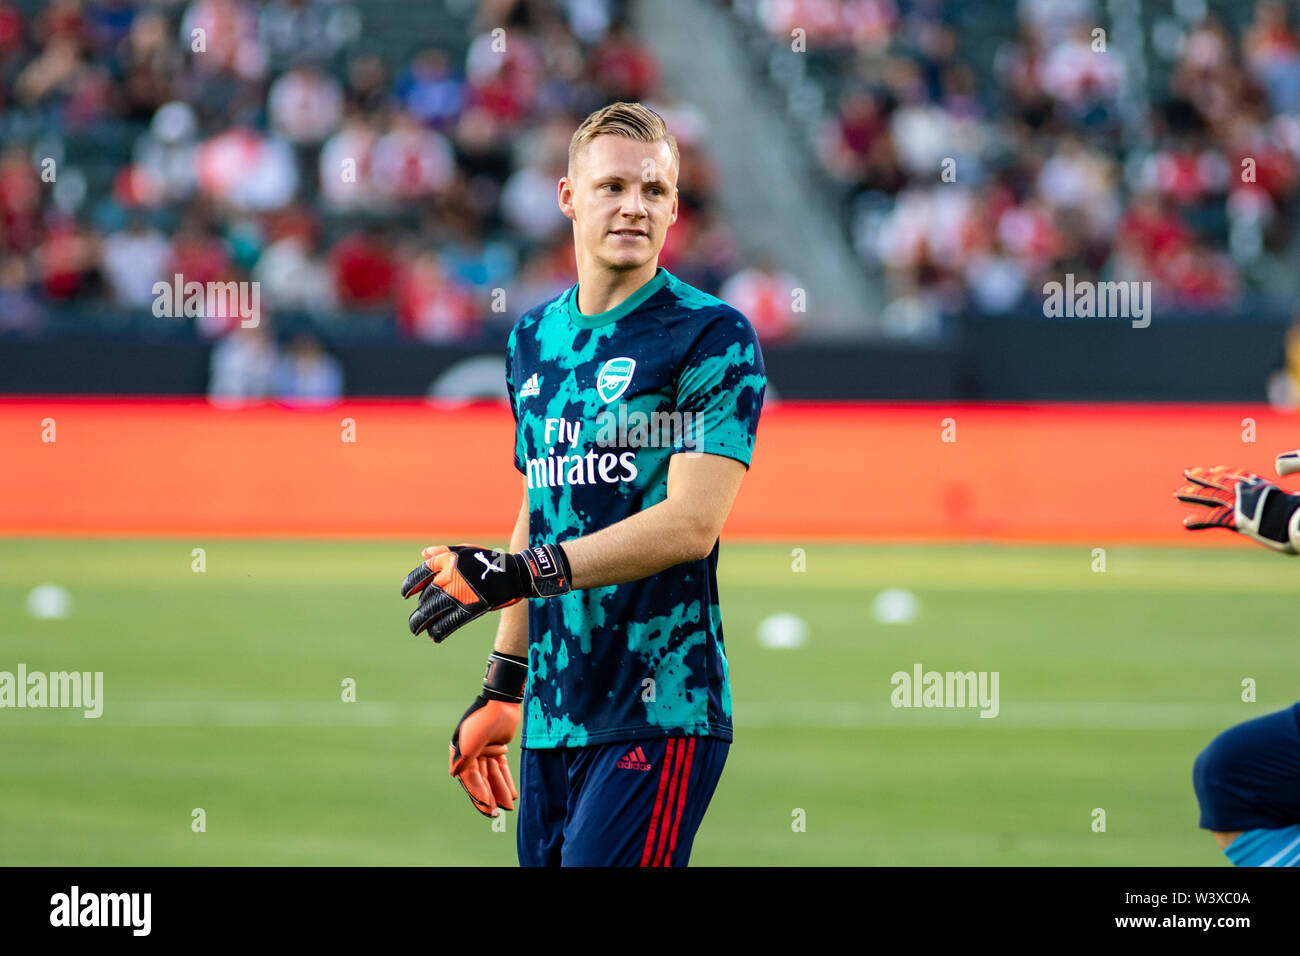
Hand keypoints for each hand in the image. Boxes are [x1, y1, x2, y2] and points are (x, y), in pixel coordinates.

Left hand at [400, 543, 570, 642]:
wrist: (515, 574)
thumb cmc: (488, 561)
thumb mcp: (466, 551)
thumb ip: (443, 552)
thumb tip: (423, 554)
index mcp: (447, 561)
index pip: (420, 574)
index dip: (409, 586)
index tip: (406, 595)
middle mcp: (450, 576)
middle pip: (426, 597)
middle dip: (419, 611)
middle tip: (414, 622)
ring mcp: (459, 593)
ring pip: (432, 611)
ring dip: (421, 623)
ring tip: (417, 630)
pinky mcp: (470, 607)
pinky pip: (449, 622)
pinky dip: (439, 631)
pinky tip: (434, 636)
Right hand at [449, 652, 526, 817]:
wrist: (502, 702)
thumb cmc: (484, 719)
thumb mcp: (473, 739)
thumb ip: (466, 758)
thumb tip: (454, 775)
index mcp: (461, 752)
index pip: (470, 778)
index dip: (478, 794)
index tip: (487, 808)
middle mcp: (471, 754)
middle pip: (481, 780)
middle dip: (489, 796)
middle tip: (496, 814)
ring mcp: (484, 752)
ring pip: (493, 776)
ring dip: (499, 790)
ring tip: (507, 806)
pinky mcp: (498, 749)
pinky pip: (501, 768)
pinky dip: (505, 780)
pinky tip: (511, 794)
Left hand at [1175, 465, 1299, 552]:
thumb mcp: (1297, 499)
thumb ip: (1290, 490)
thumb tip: (1290, 487)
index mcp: (1263, 487)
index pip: (1238, 476)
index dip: (1223, 473)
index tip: (1212, 469)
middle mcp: (1249, 492)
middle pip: (1220, 482)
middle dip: (1202, 477)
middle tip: (1187, 473)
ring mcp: (1242, 506)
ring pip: (1211, 497)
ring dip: (1193, 495)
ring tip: (1177, 494)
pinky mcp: (1238, 520)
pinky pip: (1214, 519)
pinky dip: (1199, 521)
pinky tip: (1186, 523)